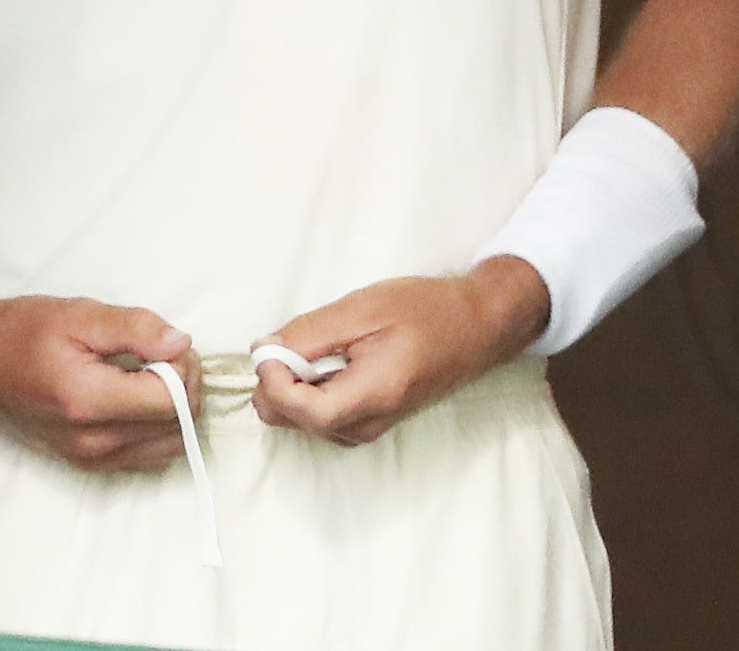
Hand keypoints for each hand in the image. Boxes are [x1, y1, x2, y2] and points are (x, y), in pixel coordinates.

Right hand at [0, 294, 201, 472]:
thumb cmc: (19, 330)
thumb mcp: (78, 314)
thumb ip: (134, 328)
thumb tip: (182, 344)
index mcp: (88, 402)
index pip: (172, 401)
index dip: (185, 368)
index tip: (167, 342)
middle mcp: (92, 443)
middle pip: (178, 427)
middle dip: (185, 387)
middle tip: (161, 352)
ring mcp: (89, 461)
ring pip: (170, 447)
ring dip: (174, 410)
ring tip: (149, 374)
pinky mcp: (87, 467)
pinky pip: (148, 458)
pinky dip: (157, 429)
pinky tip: (136, 398)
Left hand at [251, 260, 549, 446]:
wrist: (474, 327)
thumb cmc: (426, 311)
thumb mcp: (363, 309)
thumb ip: (310, 333)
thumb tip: (264, 351)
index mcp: (373, 396)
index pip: (302, 412)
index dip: (273, 381)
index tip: (271, 347)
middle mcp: (367, 425)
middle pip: (292, 420)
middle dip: (276, 381)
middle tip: (295, 339)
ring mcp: (367, 429)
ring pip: (299, 419)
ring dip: (292, 383)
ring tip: (322, 345)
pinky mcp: (366, 423)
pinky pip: (316, 414)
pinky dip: (307, 388)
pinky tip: (329, 359)